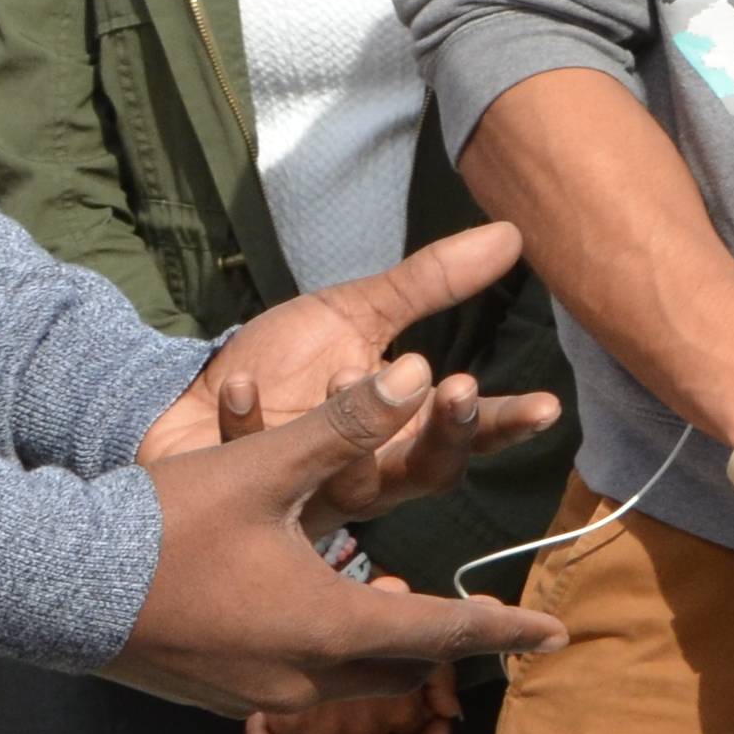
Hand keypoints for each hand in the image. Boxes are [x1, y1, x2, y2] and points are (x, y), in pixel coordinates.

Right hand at [117, 361, 561, 718]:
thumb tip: (417, 373)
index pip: (443, 632)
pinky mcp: (222, 698)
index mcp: (330, 625)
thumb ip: (343, 424)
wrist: (57, 588)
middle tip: (487, 629)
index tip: (553, 636)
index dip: (501, 629)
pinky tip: (316, 622)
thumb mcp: (259, 464)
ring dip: (384, 650)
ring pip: (350, 681)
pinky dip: (330, 659)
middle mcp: (305, 677)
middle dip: (446, 645)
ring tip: (407, 616)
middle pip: (400, 666)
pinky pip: (301, 687)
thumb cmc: (164, 526)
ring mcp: (259, 698)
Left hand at [142, 223, 567, 522]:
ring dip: (352, 426)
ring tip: (343, 372)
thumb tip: (511, 234)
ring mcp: (308, 492)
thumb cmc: (283, 363)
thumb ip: (429, 284)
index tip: (546, 406)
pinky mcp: (248, 499)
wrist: (187, 395)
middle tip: (456, 388)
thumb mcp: (357, 313)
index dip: (507, 424)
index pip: (469, 434)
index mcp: (398, 429)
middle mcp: (365, 471)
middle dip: (445, 433)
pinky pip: (253, 463)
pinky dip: (249, 420)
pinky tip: (245, 385)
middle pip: (427, 473)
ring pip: (349, 481)